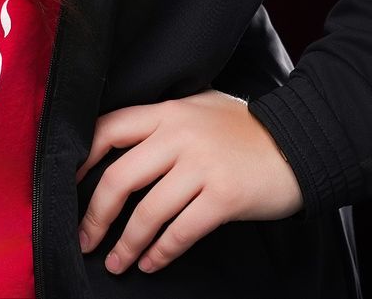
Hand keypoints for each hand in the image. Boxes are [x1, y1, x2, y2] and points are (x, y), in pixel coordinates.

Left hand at [75, 90, 301, 274]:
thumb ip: (164, 120)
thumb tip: (122, 139)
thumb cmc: (248, 128)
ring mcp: (201, 167)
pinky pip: (181, 231)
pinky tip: (150, 263)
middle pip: (118, 177)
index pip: (107, 129)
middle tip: (84, 239)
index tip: (68, 185)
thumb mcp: (200, 107)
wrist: (303, 142)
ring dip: (125, 243)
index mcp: (167, 112)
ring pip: (147, 212)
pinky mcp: (224, 198)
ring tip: (115, 262)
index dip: (81, 159)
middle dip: (95, 214)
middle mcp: (178, 137)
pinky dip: (161, 252)